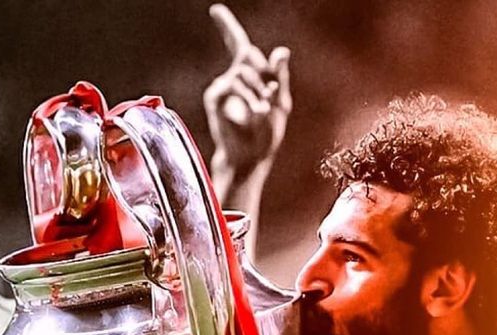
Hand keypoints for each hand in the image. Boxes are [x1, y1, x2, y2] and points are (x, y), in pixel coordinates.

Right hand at [204, 4, 291, 182]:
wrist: (250, 159)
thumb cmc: (266, 136)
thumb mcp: (281, 104)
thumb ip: (280, 78)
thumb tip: (281, 51)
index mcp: (249, 78)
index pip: (237, 45)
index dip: (227, 26)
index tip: (215, 10)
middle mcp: (232, 78)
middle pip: (248, 55)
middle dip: (263, 75)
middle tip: (270, 101)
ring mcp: (222, 87)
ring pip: (243, 70)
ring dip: (258, 90)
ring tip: (263, 113)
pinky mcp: (215, 97)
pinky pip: (233, 83)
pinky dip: (249, 97)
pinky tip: (257, 112)